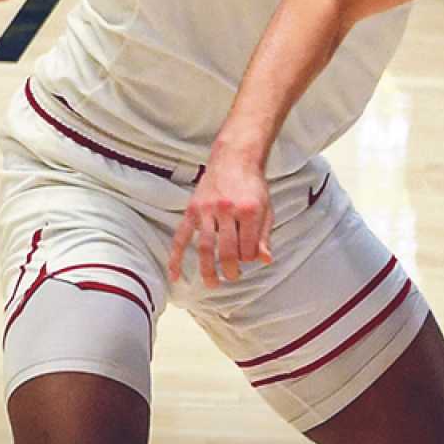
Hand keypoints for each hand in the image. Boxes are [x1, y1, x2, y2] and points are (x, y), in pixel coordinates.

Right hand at [169, 154, 273, 285]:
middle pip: (227, 251)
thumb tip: (265, 261)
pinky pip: (181, 237)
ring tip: (212, 284)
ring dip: (207, 270)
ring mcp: (207, 210)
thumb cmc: (252, 185)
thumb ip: (264, 235)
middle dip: (230, 270)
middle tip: (232, 277)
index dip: (249, 258)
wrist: (235, 159)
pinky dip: (176, 257)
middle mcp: (227, 210)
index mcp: (249, 211)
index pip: (248, 248)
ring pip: (205, 247)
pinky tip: (176, 275)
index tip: (248, 259)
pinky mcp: (192, 210)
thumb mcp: (266, 208)